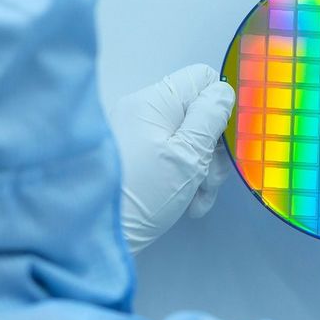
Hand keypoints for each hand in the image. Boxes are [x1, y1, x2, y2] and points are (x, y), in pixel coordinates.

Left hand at [110, 64, 234, 253]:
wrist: (91, 240)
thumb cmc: (140, 195)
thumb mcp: (187, 155)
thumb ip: (210, 117)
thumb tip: (223, 92)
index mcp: (155, 101)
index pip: (202, 79)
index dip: (222, 105)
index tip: (228, 138)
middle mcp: (144, 111)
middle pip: (199, 113)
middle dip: (214, 148)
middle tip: (211, 179)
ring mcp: (138, 135)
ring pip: (190, 140)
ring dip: (203, 169)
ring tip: (199, 199)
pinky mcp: (137, 159)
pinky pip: (173, 157)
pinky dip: (186, 178)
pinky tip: (189, 204)